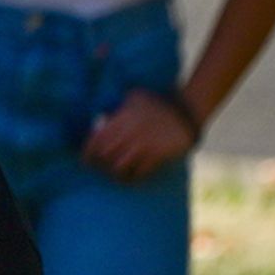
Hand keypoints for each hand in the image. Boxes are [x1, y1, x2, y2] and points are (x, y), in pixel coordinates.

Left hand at [85, 87, 199, 180]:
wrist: (187, 111)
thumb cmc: (159, 103)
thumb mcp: (135, 96)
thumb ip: (118, 106)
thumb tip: (101, 118)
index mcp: (121, 119)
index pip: (96, 140)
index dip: (88, 154)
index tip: (87, 161)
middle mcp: (129, 133)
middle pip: (104, 156)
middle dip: (101, 165)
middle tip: (104, 169)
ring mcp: (143, 145)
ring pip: (118, 168)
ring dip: (117, 173)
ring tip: (119, 174)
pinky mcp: (157, 155)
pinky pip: (138, 173)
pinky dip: (133, 178)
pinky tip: (134, 176)